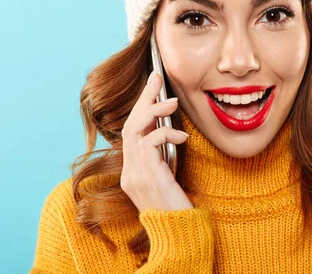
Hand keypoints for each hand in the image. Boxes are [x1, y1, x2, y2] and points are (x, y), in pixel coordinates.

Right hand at [120, 71, 192, 212]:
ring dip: (152, 111)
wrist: (178, 235)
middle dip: (143, 99)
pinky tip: (182, 136)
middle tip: (157, 77)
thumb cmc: (178, 208)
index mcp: (132, 171)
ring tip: (171, 102)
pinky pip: (149, 144)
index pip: (132, 131)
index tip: (152, 85)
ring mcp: (134, 176)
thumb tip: (172, 132)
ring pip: (134, 130)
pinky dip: (164, 133)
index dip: (140, 107)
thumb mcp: (169, 178)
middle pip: (129, 125)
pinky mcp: (147, 178)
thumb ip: (163, 158)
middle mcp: (129, 172)